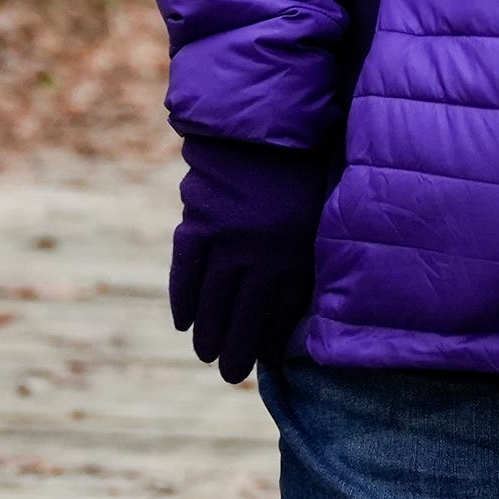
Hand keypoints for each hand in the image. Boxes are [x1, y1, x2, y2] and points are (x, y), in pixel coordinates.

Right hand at [166, 135, 334, 382]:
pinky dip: (182, 299)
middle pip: (244, 314)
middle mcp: (261, 252)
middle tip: (231, 377)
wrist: (263, 121)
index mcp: (295, 250)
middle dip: (237, 350)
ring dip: (208, 333)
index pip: (279, 311)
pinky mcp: (198, 222)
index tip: (263, 363)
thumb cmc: (300, 165)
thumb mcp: (316, 211)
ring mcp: (226, 239)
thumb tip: (301, 304)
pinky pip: (186, 270)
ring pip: (214, 300)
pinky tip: (183, 323)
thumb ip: (305, 253)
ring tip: (206, 357)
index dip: (269, 340)